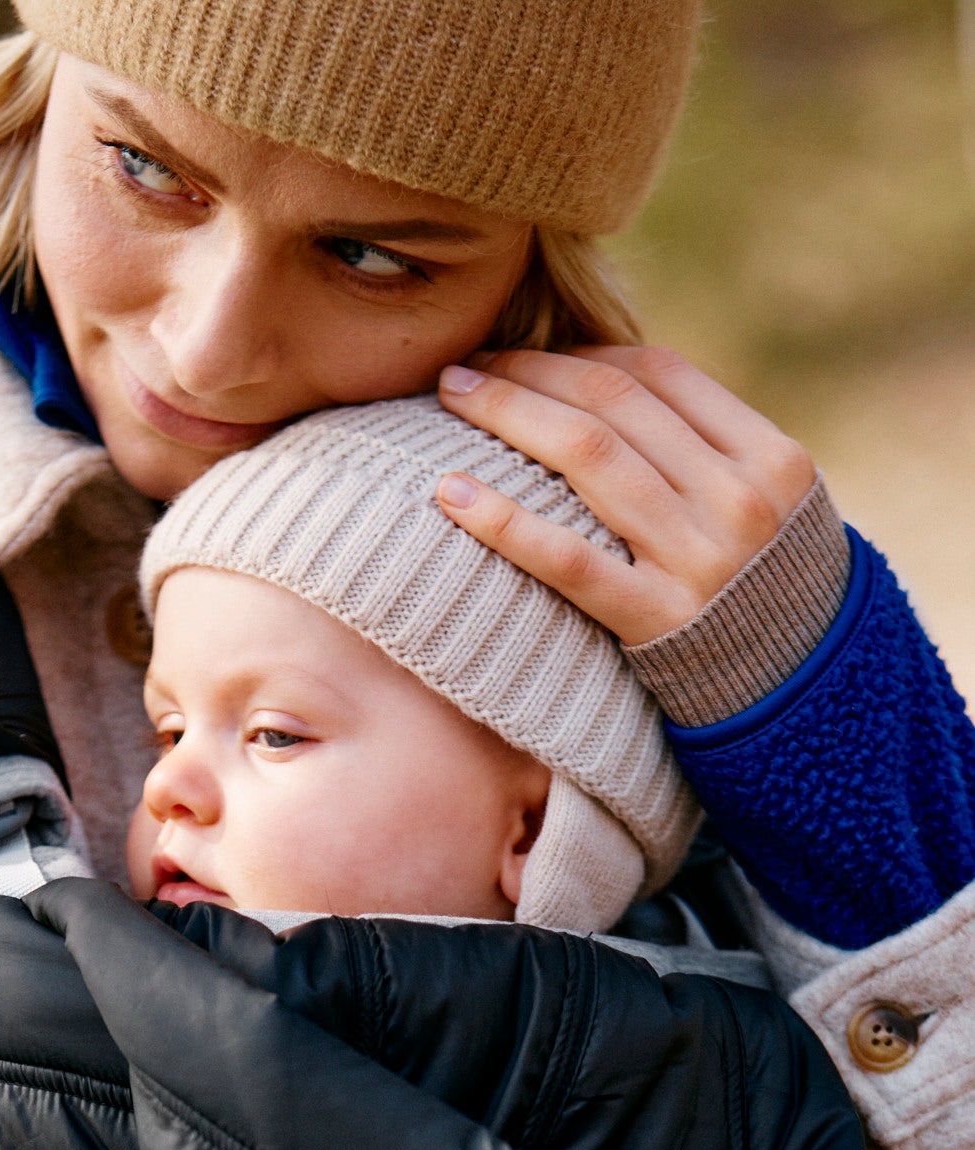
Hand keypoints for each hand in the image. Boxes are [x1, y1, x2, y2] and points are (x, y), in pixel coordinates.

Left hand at [434, 347, 815, 646]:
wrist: (801, 694)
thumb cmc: (764, 591)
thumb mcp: (769, 505)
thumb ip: (706, 449)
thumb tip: (602, 384)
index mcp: (769, 456)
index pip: (659, 374)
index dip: (580, 353)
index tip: (524, 353)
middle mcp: (737, 497)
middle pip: (613, 403)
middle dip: (529, 372)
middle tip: (464, 367)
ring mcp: (697, 559)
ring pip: (588, 457)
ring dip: (508, 414)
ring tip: (451, 398)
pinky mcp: (655, 620)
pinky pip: (566, 559)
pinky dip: (503, 521)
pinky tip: (451, 494)